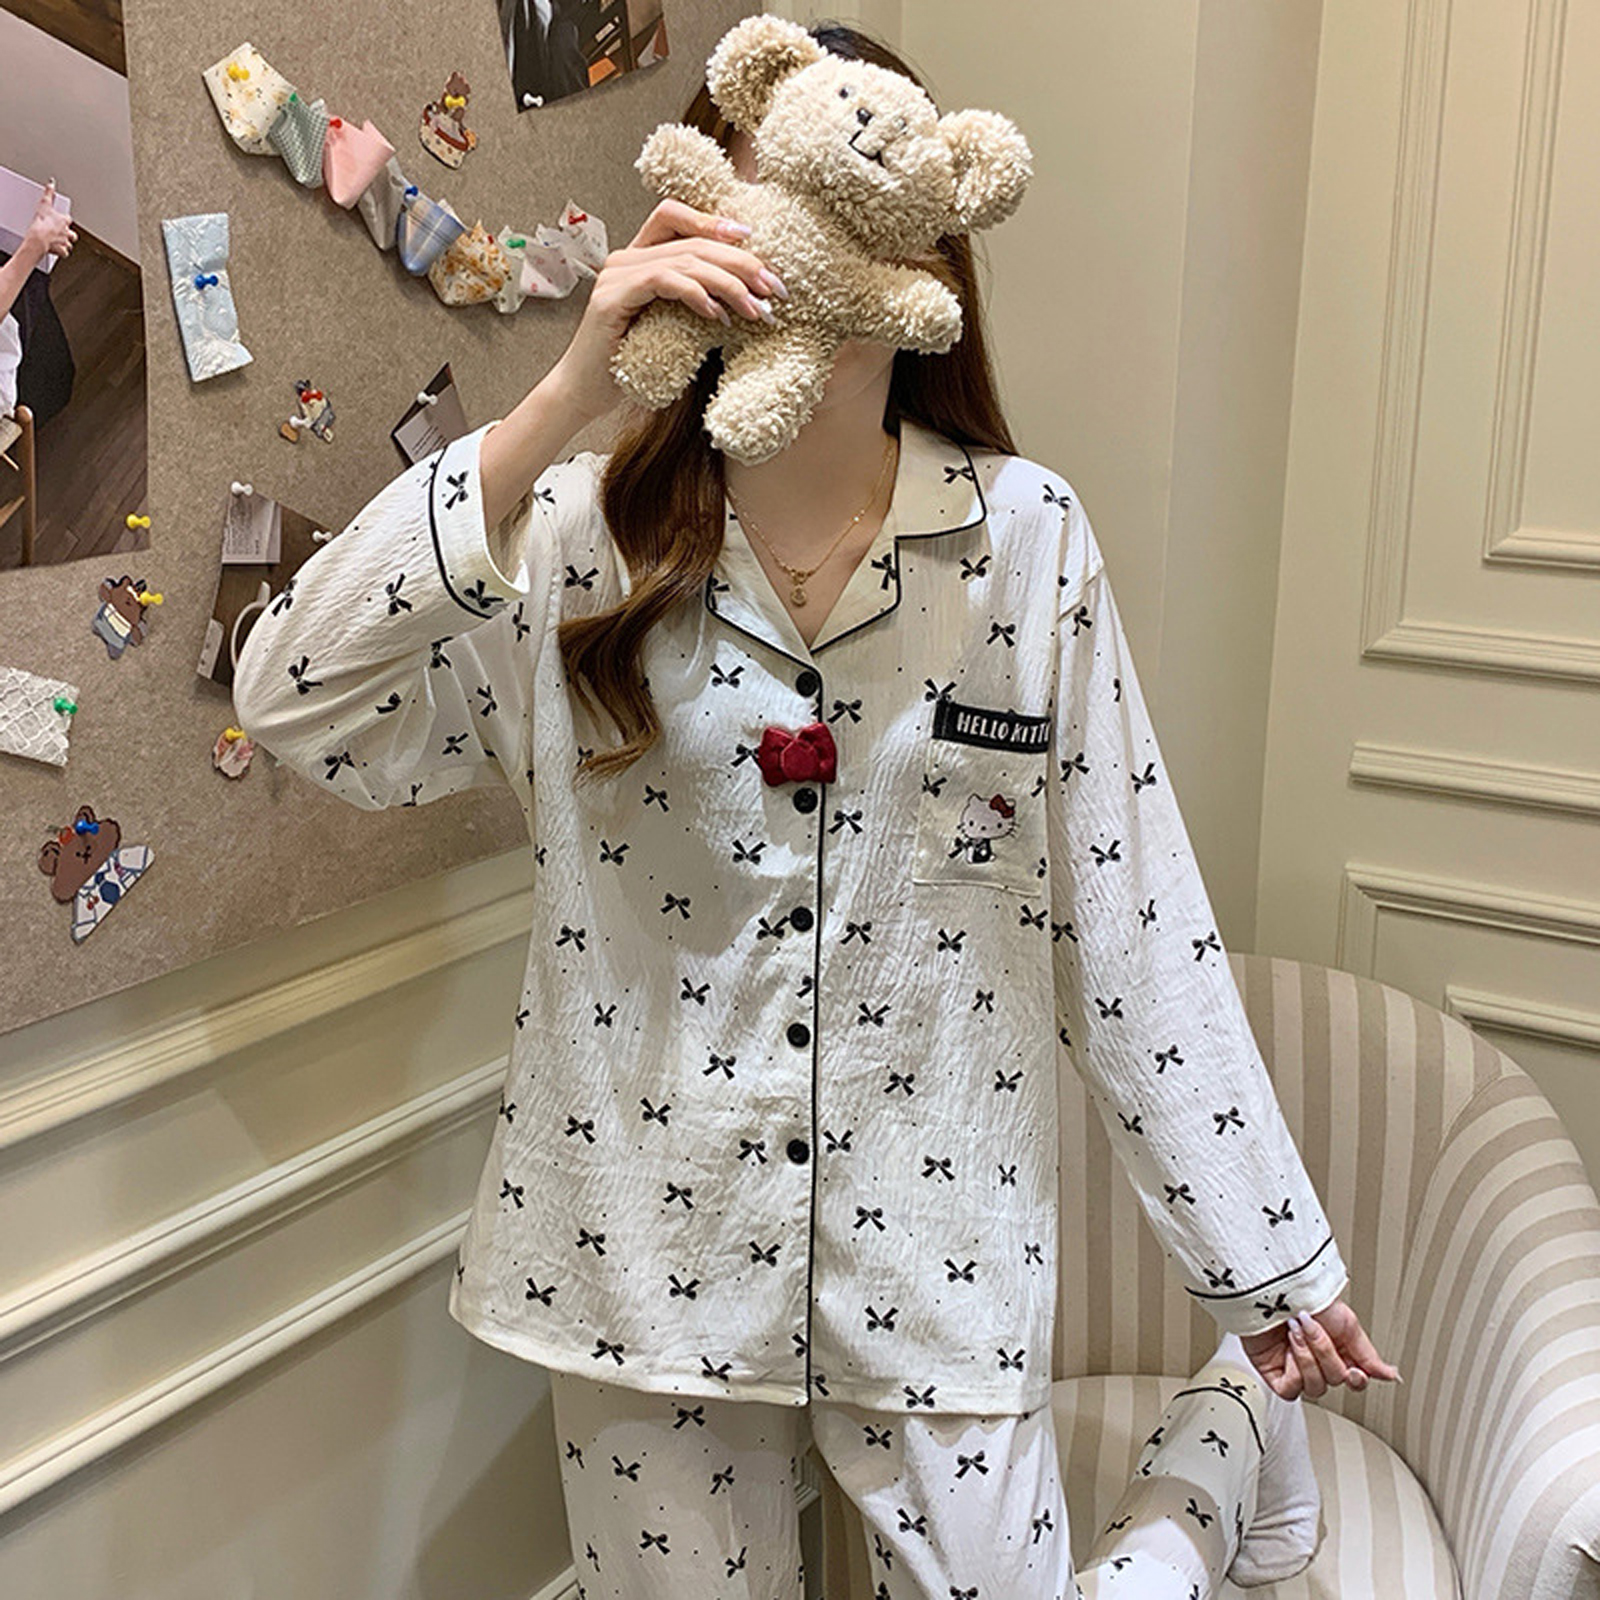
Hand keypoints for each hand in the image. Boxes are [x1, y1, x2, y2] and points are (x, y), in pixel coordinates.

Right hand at [24, 180, 76, 261]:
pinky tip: (57, 251)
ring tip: (59, 243)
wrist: (39, 238)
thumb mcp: (44, 204)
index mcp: (63, 221)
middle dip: (69, 234)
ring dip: (66, 244)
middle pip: (72, 234)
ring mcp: (64, 242)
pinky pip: (64, 253)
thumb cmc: (41, 222)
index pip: (68, 219)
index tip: (61, 220)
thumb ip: (48, 193)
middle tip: (61, 234)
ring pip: (69, 244)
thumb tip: (51, 184)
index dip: (64, 220)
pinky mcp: (61, 250)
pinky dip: (61, 252)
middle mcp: (67, 232)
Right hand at [546, 197, 785, 425]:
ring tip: (756, 309)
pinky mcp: (612, 299)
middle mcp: (625, 258)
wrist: (586, 394)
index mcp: (639, 257)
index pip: (677, 217)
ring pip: (683, 260)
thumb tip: (747, 296)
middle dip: (741, 262)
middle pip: (691, 240)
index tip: (753, 241)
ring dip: (728, 283)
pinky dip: (696, 294)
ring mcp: (616, 276)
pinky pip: (662, 281)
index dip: (715, 221)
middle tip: (774, 287)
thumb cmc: (632, 364)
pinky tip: (718, 315)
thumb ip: (695, 301)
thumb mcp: (671, 326)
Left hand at [1239, 1299, 1401, 1399]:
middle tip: (1312, 1327)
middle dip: (1324, 1352)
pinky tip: (1286, 1351)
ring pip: (1315, 1388)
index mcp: (1338, 1351)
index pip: (1355, 1381)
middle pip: (1335, 1380)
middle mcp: (1318, 1362)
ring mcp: (1296, 1370)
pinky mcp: (1275, 1375)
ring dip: (1307, 1358)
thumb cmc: (1305, 1297)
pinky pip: (1292, 1390)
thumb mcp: (1346, 1322)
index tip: (1356, 1370)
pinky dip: (1293, 1371)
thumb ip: (1367, 1354)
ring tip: (1295, 1332)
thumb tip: (1390, 1375)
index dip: (1357, 1380)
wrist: (1271, 1291)